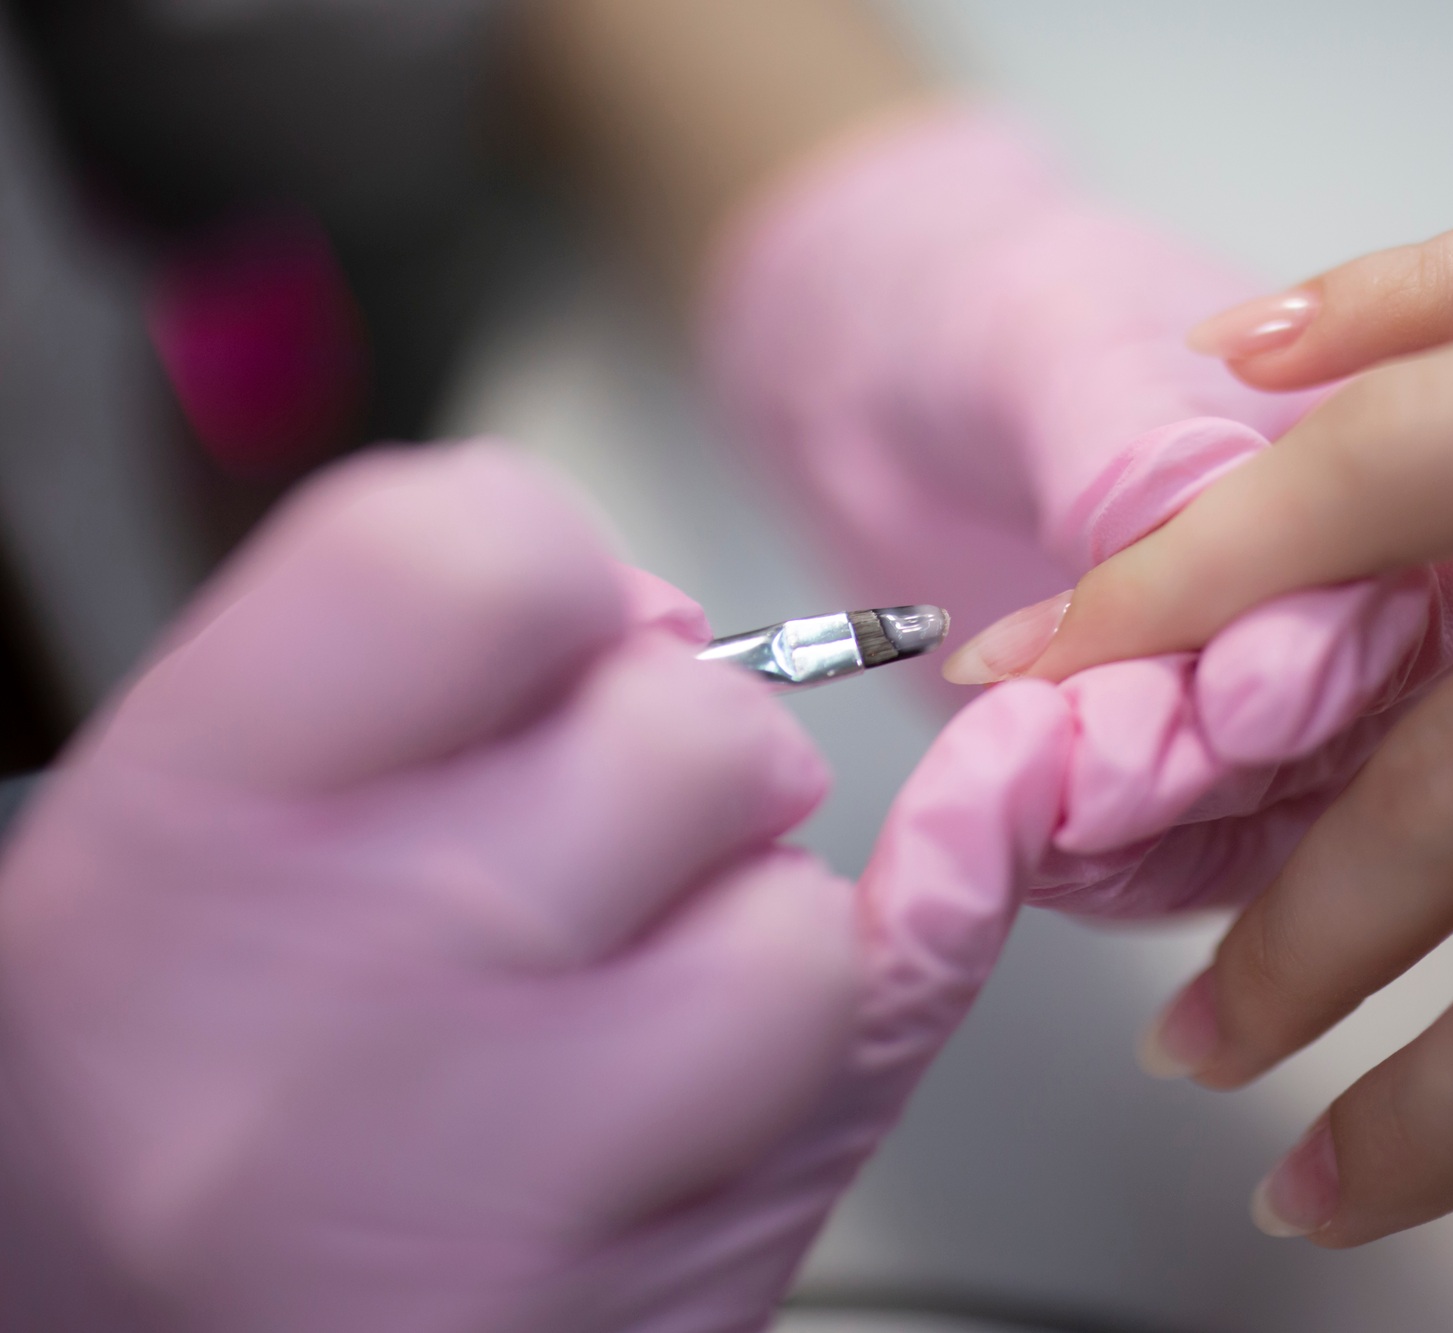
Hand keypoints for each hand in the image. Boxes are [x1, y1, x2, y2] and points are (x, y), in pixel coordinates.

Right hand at [0, 444, 1068, 1332]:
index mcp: (184, 845)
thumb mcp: (192, 837)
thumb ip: (412, 681)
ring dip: (756, 918)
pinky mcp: (645, 1302)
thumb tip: (660, 617)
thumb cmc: (179, 1083)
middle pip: (684, 731)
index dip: (557, 574)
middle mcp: (335, 1015)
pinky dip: (821, 1040)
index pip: (470, 565)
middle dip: (682, 748)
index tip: (557, 639)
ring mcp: (503, 1185)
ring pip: (796, 919)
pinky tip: (701, 1071)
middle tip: (599, 824)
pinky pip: (854, 1073)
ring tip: (638, 977)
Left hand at [704, 106, 1452, 920]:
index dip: (1333, 657)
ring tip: (1043, 795)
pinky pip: (1170, 860)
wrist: (870, 369)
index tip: (1243, 694)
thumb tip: (1214, 541)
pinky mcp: (1171, 777)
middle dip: (1217, 758)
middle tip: (1102, 761)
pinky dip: (1099, 861)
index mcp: (1385, 464)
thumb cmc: (992, 310)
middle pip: (1350, 740)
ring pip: (1263, 822)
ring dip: (1149, 825)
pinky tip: (1026, 833)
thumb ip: (1141, 458)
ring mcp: (1260, 704)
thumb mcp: (1060, 348)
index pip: (1413, 592)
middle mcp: (1351, 604)